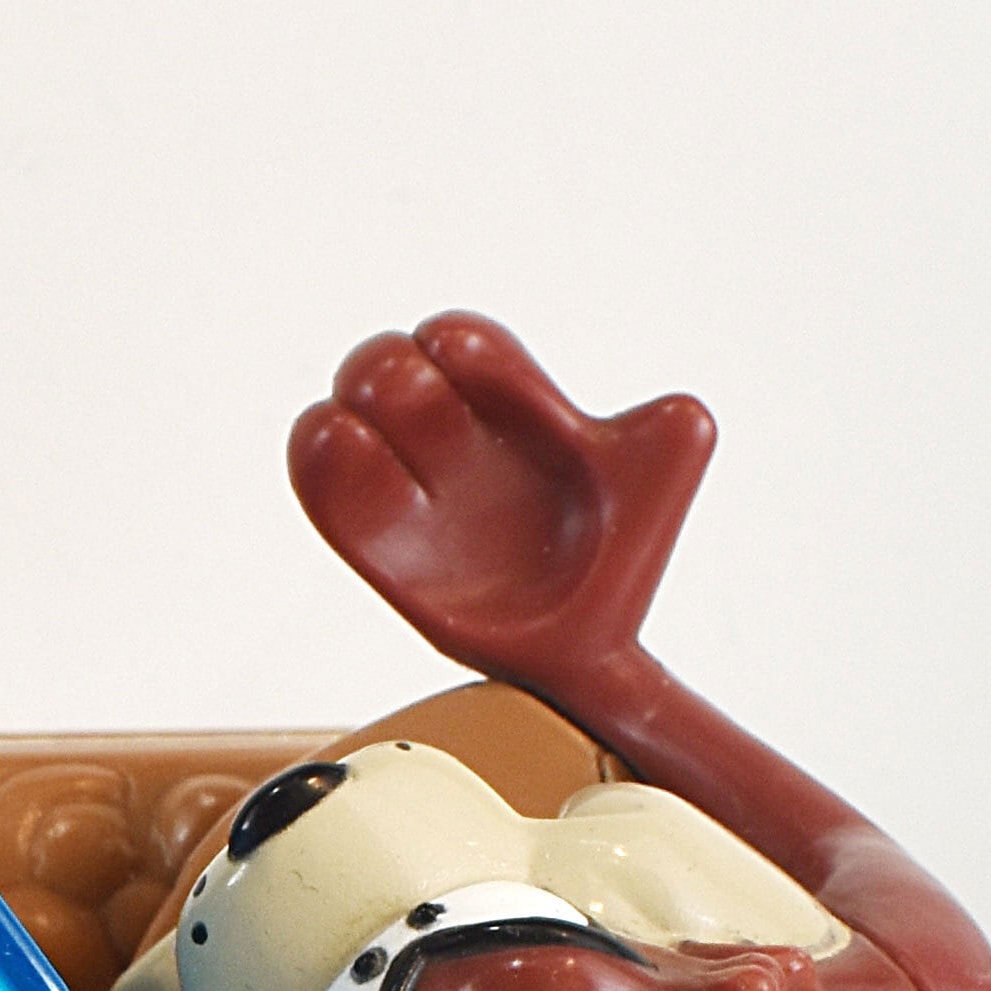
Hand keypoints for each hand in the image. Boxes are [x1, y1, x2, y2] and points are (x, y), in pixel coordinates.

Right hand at [287, 313, 715, 689]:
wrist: (587, 647)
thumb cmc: (623, 558)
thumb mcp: (663, 482)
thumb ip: (672, 435)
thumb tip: (671, 415)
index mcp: (507, 408)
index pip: (457, 342)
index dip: (453, 346)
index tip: (471, 376)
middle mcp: (448, 444)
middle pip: (383, 369)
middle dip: (387, 377)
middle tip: (422, 425)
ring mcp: (410, 501)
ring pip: (338, 425)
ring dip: (340, 420)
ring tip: (362, 439)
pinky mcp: (381, 556)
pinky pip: (326, 503)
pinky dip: (318, 471)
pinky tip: (339, 453)